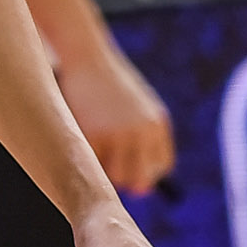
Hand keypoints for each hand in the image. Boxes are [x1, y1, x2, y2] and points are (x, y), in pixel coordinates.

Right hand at [59, 49, 173, 193]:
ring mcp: (117, 134)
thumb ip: (144, 142)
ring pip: (116, 177)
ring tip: (97, 149)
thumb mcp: (139, 108)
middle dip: (126, 179)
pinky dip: (88, 156)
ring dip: (105, 170)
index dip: (146, 172)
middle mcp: (142, 132)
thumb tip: (142, 189)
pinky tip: (84, 135)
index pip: (161, 167)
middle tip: (110, 164)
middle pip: (140, 180)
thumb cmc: (112, 85)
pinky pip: (93, 164)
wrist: (88, 57)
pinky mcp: (93, 134)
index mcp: (158, 124)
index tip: (130, 164)